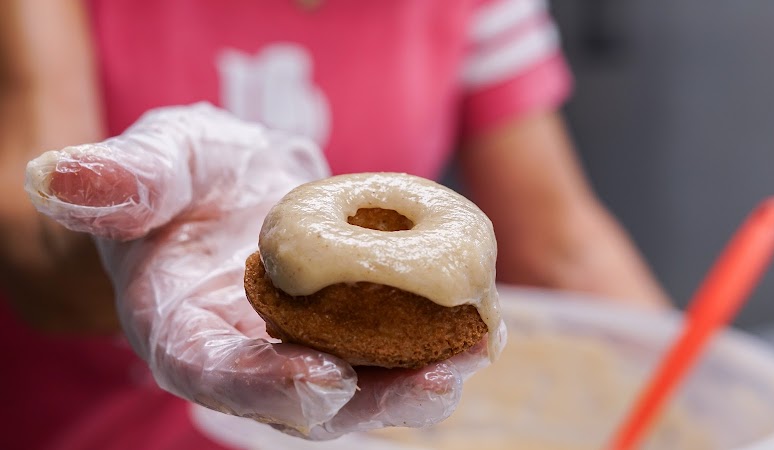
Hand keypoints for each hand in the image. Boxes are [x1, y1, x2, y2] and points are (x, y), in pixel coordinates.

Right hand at [24, 103, 496, 438]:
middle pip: (301, 403)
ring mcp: (297, 350)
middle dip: (368, 400)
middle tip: (433, 378)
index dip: (263, 386)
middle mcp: (243, 356)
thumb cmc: (188, 175)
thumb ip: (127, 178)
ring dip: (415, 381)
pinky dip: (432, 348)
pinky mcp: (345, 332)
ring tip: (472, 352)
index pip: (213, 374)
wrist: (230, 185)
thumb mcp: (161, 159)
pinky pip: (388, 355)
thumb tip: (63, 178)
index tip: (324, 380)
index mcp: (182, 327)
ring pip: (356, 390)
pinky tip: (480, 328)